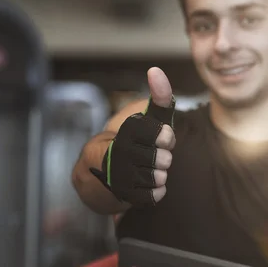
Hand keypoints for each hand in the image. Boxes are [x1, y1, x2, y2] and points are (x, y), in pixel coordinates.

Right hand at [90, 67, 176, 206]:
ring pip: (158, 178)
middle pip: (163, 159)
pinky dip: (155, 192)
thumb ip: (158, 98)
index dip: (166, 138)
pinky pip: (153, 196)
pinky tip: (147, 184)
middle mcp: (120, 153)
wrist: (100, 171)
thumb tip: (155, 70)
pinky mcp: (122, 195)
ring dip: (159, 175)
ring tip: (150, 169)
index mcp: (127, 132)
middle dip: (164, 158)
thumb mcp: (147, 118)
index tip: (164, 138)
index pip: (161, 135)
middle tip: (155, 156)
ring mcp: (120, 176)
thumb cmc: (135, 141)